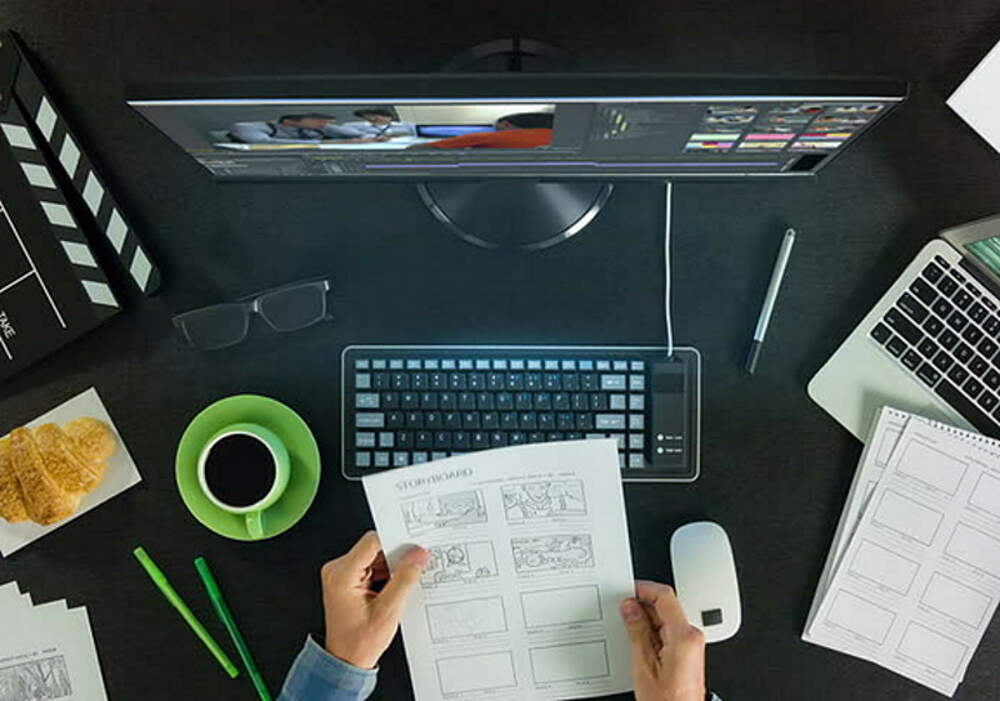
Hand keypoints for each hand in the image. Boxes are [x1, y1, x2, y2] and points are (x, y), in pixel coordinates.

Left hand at [321, 530, 429, 668]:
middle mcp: (337, 571)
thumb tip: (417, 556)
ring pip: (374, 557)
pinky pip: (371, 566)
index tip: (414, 547)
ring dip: (392, 567)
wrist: (345, 661)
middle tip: (414, 566)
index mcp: (342, 575)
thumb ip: (404, 579)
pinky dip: (386, 573)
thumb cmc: (358, 642)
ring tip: (401, 585)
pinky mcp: (348, 580)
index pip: (372, 542)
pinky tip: (395, 587)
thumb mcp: (388, 611)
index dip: (396, 542)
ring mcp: (341, 575)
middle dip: (396, 557)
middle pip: (374, 548)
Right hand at [620, 580, 705, 700]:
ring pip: (666, 618)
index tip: (627, 591)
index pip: (665, 596)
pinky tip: (639, 642)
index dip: (643, 589)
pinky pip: (669, 631)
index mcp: (684, 636)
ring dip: (647, 620)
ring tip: (629, 632)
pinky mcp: (688, 652)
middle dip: (642, 606)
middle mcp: (692, 637)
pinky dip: (653, 632)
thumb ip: (637, 631)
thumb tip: (630, 608)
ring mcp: (692, 645)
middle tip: (622, 612)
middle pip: (666, 606)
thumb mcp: (644, 665)